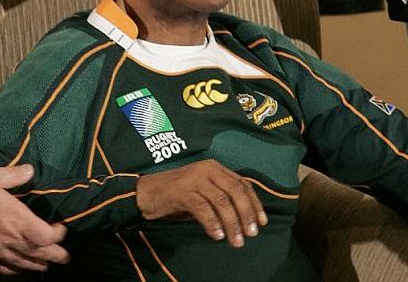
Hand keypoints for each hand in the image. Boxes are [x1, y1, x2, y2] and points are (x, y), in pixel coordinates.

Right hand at [0, 164, 69, 274]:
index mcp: (18, 220)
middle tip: (64, 257)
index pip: (47, 235)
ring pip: (24, 264)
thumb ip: (14, 175)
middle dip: (55, 255)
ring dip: (37, 265)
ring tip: (45, 265)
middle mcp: (12, 240)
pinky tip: (18, 268)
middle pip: (40, 254)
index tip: (61, 229)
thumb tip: (30, 170)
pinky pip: (4, 269)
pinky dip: (16, 269)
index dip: (57, 235)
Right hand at [135, 160, 267, 247]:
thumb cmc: (176, 196)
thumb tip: (243, 218)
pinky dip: (213, 223)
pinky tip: (217, 236)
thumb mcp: (202, 193)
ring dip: (232, 223)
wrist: (145, 193)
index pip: (242, 183)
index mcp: (215, 168)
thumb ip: (220, 198)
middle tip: (252, 233)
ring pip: (222, 200)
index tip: (262, 222)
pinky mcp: (182, 190)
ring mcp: (194, 178)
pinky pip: (203, 208)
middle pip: (235, 190)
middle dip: (246, 213)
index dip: (254, 203)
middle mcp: (207, 169)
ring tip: (237, 241)